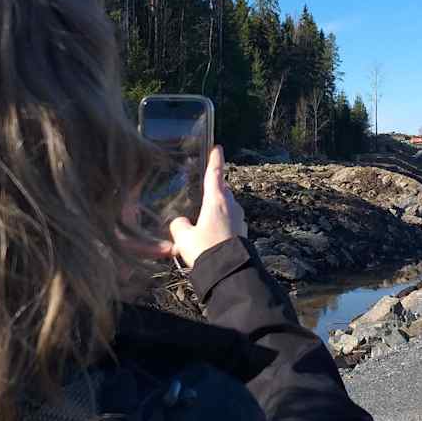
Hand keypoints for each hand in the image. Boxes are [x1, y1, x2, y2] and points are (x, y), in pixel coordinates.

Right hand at [169, 146, 246, 267]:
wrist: (228, 272)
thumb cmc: (205, 249)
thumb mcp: (183, 237)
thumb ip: (178, 225)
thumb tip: (180, 223)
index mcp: (217, 201)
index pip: (214, 174)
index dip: (215, 160)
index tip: (218, 148)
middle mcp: (231, 206)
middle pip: (222, 191)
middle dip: (215, 189)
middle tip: (204, 190)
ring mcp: (240, 220)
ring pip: (227, 208)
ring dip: (217, 210)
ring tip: (203, 219)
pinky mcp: (243, 234)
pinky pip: (230, 223)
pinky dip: (222, 224)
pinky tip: (211, 235)